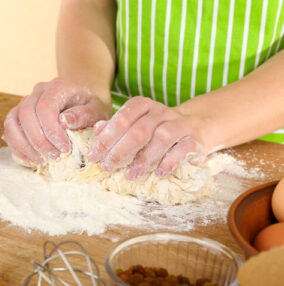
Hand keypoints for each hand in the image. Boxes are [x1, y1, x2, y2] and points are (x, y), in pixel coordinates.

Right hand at [3, 77, 109, 163]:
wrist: (82, 104)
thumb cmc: (90, 109)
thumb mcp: (96, 111)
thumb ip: (85, 115)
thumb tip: (64, 122)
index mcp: (59, 87)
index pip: (45, 107)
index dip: (52, 131)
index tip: (65, 148)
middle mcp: (39, 91)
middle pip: (26, 114)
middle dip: (40, 140)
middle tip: (56, 156)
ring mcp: (26, 101)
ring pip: (12, 122)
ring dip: (26, 145)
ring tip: (43, 160)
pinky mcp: (19, 114)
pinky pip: (10, 130)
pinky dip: (18, 147)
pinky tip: (33, 158)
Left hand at [89, 97, 203, 179]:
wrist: (191, 129)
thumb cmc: (155, 131)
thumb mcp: (134, 126)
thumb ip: (116, 127)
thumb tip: (98, 130)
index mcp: (144, 106)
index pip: (123, 117)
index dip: (107, 137)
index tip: (94, 156)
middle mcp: (162, 112)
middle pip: (140, 129)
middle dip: (121, 150)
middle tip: (108, 167)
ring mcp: (180, 124)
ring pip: (161, 138)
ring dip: (144, 159)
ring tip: (130, 175)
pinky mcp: (195, 140)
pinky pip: (183, 149)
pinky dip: (169, 162)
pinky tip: (158, 173)